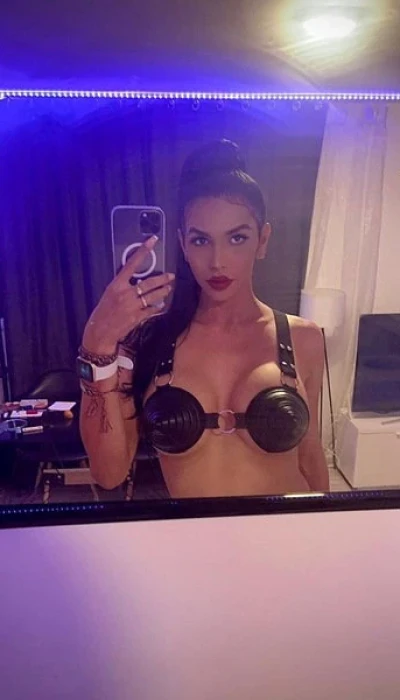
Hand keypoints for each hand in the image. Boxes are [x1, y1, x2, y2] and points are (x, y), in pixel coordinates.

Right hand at [82, 235, 173, 353]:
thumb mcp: (109, 293)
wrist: (100, 331)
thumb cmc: (103, 311)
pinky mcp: (137, 317)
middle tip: (171, 276)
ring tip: (169, 288)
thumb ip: (123, 286)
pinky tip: (161, 305)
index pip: (132, 264)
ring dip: (163, 292)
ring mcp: (132, 306)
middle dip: (162, 279)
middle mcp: (125, 294)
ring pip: (154, 296)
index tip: (152, 241)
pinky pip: (152, 310)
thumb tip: (136, 281)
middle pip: (149, 283)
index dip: (143, 251)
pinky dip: (158, 307)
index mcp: (116, 285)